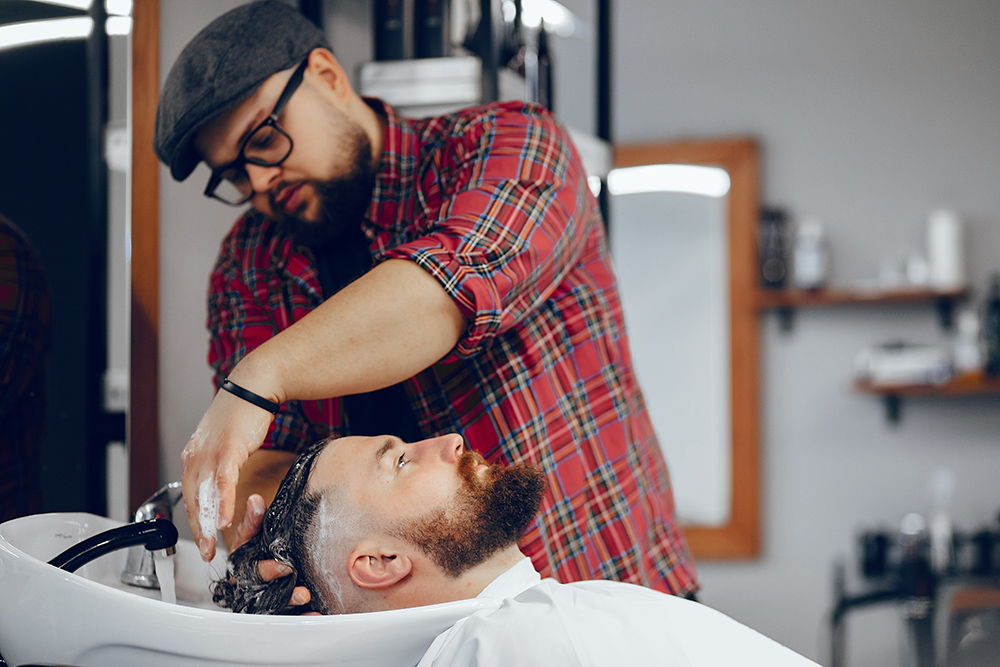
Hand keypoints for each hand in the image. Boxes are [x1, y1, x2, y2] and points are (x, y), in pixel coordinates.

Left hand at [181, 385, 273, 561]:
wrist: (253, 387)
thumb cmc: (242, 413)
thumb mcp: (223, 442)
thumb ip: (218, 463)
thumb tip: (223, 482)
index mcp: (193, 456)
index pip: (189, 495)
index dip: (195, 521)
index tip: (203, 539)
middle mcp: (196, 457)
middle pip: (193, 501)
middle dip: (199, 530)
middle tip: (206, 552)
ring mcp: (210, 454)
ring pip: (205, 496)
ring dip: (209, 524)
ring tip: (214, 544)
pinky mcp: (227, 450)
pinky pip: (222, 484)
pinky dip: (224, 504)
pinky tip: (226, 520)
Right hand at [232, 494, 312, 610]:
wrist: (270, 561)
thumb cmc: (257, 546)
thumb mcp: (255, 531)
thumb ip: (255, 519)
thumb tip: (255, 501)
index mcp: (241, 568)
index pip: (248, 572)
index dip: (266, 571)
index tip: (285, 566)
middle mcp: (250, 587)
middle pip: (260, 593)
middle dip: (281, 592)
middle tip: (299, 587)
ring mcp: (263, 600)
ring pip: (273, 607)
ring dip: (290, 603)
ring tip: (306, 597)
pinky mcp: (278, 609)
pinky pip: (288, 618)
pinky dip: (301, 618)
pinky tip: (315, 615)